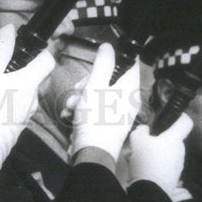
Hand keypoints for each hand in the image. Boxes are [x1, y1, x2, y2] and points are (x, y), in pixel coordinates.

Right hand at [0, 25, 54, 168]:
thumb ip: (0, 49)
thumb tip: (10, 29)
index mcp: (30, 82)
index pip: (47, 60)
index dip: (38, 51)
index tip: (23, 50)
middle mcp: (31, 99)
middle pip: (24, 77)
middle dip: (2, 72)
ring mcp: (23, 115)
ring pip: (10, 93)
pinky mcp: (13, 128)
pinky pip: (3, 108)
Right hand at [69, 43, 139, 163]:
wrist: (92, 154)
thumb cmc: (95, 120)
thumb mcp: (95, 86)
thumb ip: (102, 63)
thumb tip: (108, 46)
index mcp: (130, 87)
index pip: (130, 61)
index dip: (114, 57)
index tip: (99, 61)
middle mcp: (129, 99)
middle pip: (111, 78)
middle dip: (89, 81)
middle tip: (77, 89)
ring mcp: (120, 113)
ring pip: (101, 94)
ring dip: (82, 97)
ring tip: (70, 105)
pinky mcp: (110, 124)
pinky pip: (99, 109)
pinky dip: (85, 110)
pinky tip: (72, 115)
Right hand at [124, 114, 192, 197]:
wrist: (151, 191)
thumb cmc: (146, 162)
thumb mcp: (137, 141)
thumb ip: (141, 131)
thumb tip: (145, 129)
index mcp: (175, 138)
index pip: (186, 122)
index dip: (179, 117)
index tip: (170, 119)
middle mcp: (180, 150)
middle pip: (172, 140)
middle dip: (159, 141)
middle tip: (143, 145)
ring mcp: (178, 165)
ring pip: (167, 154)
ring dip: (155, 155)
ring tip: (139, 161)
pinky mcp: (173, 178)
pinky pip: (164, 167)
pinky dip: (155, 167)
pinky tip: (143, 172)